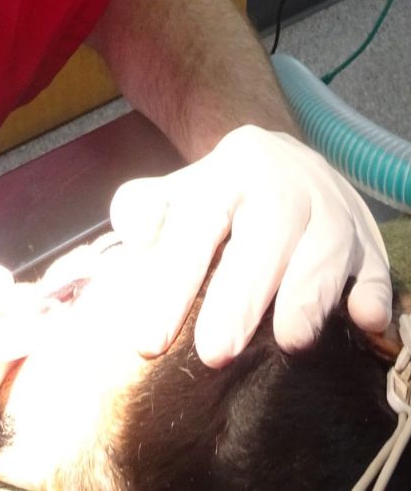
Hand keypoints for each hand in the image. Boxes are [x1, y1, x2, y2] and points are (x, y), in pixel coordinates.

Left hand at [109, 125, 391, 366]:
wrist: (277, 159)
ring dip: (309, 294)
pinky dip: (375, 289)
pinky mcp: (367, 236)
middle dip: (241, 295)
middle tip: (215, 354)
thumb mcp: (170, 192)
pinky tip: (365, 318)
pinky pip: (376, 261)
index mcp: (228, 169)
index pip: (197, 225)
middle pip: (266, 233)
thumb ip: (141, 210)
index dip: (172, 282)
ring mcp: (332, 206)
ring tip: (290, 342)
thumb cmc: (215, 197)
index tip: (148, 342)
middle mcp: (284, 181)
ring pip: (326, 245)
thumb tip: (136, 234)